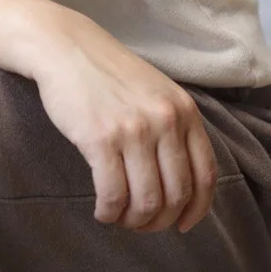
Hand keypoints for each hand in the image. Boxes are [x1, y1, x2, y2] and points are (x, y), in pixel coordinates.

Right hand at [34, 13, 218, 233]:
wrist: (65, 47)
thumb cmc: (108, 72)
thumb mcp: (156, 91)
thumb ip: (175, 128)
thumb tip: (182, 185)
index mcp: (184, 110)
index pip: (205, 175)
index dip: (196, 209)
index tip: (183, 224)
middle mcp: (165, 121)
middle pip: (176, 194)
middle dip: (160, 220)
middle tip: (142, 224)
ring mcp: (133, 131)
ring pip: (146, 201)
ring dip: (133, 221)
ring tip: (119, 217)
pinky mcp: (100, 139)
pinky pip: (112, 194)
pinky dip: (109, 212)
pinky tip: (102, 211)